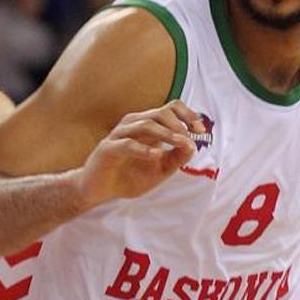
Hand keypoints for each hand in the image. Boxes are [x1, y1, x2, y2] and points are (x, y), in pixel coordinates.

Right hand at [76, 100, 203, 207]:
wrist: (98, 191)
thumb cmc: (128, 177)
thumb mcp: (160, 171)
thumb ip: (176, 158)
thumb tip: (192, 145)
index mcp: (147, 126)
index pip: (170, 108)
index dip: (187, 115)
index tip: (201, 131)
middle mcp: (133, 125)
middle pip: (160, 112)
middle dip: (179, 124)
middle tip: (190, 139)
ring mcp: (119, 135)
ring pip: (145, 124)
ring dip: (166, 134)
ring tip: (179, 144)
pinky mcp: (107, 149)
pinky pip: (126, 143)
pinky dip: (143, 148)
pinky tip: (156, 155)